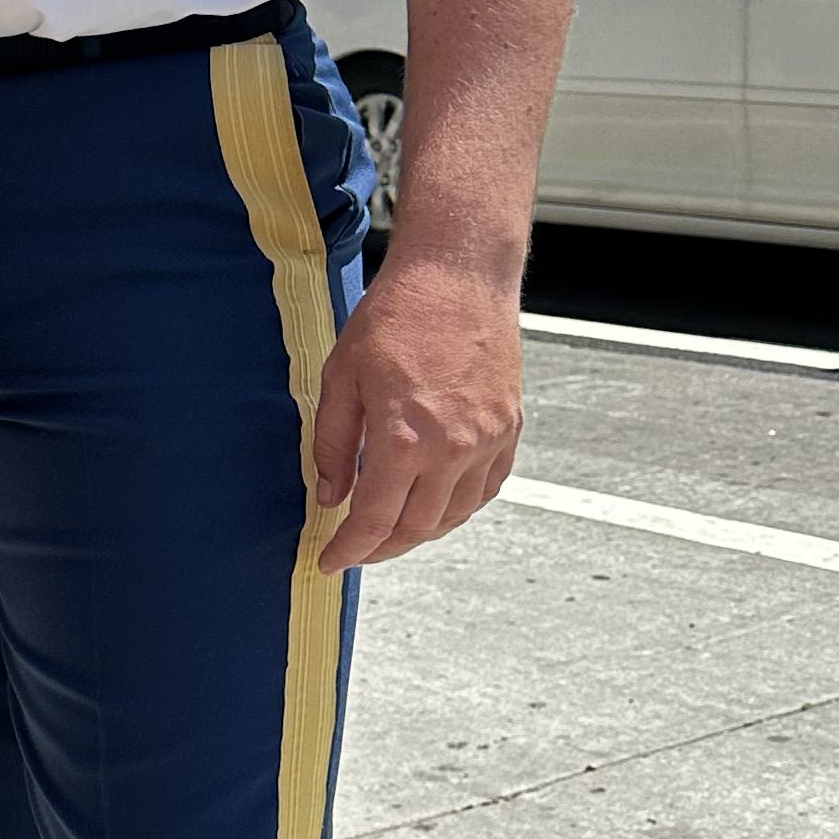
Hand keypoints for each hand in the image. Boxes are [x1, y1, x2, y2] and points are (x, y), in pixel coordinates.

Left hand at [310, 256, 522, 572]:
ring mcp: (487, 441)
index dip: (349, 549)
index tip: (330, 561)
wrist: (457, 277)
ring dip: (420, 533)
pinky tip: (435, 504)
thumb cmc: (397, 317)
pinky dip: (458, 507)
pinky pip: (486, 488)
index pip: (374, 520)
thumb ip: (333, 446)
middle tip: (356, 549)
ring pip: (455, 515)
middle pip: (417, 527)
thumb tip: (330, 496)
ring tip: (390, 531)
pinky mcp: (508, 429)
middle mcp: (453, 449)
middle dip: (381, 548)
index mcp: (405, 439)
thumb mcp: (342, 379)